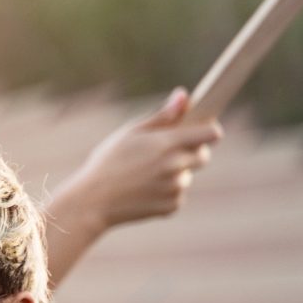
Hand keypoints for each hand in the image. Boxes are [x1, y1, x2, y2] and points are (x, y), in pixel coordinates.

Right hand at [67, 88, 224, 222]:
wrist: (92, 202)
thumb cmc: (107, 163)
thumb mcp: (130, 133)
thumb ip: (162, 116)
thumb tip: (184, 95)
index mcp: (167, 143)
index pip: (210, 133)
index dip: (208, 131)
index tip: (202, 131)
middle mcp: (175, 165)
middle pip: (203, 156)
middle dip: (192, 152)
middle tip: (166, 154)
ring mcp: (174, 188)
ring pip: (187, 177)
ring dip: (175, 175)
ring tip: (144, 176)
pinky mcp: (171, 207)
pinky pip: (178, 196)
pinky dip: (166, 194)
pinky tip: (144, 192)